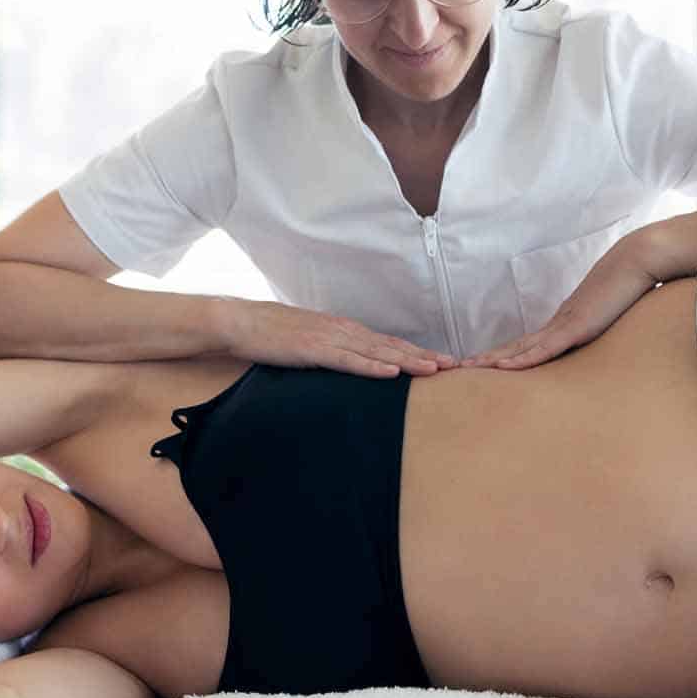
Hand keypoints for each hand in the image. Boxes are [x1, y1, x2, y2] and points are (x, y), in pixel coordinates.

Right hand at [217, 299, 454, 377]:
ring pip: (377, 353)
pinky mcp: (314, 350)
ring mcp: (330, 339)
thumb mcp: (310, 343)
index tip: (442, 362)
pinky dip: (371, 367)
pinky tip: (391, 374)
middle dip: (423, 357)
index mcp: (345, 330)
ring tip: (434, 370)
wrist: (242, 322)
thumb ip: (333, 352)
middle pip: (391, 346)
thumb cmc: (274, 335)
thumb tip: (351, 364)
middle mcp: (344, 331)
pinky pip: (348, 361)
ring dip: (407, 362)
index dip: (416, 352)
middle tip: (454, 366)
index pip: (388, 343)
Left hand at [463, 234, 660, 370]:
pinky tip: (501, 368)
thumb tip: (601, 333)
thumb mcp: (613, 313)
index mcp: (565, 322)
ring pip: (521, 348)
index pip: (529, 343)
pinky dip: (521, 361)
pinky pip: (543, 349)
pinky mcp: (574, 328)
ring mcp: (564, 325)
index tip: (487, 365)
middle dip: (488, 359)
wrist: (636, 262)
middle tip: (461, 369)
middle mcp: (558, 323)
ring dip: (493, 361)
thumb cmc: (629, 286)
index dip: (507, 355)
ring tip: (468, 369)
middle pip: (516, 346)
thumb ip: (602, 324)